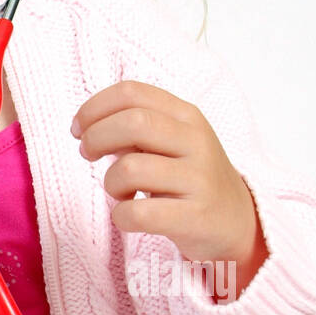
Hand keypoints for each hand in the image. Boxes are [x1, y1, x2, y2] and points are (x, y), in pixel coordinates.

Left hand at [70, 80, 267, 282]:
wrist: (237, 222)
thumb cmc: (188, 177)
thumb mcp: (169, 142)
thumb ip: (133, 128)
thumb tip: (88, 126)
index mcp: (186, 115)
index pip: (132, 92)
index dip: (94, 107)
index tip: (79, 128)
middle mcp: (196, 141)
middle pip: (132, 122)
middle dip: (96, 138)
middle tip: (88, 155)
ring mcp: (199, 179)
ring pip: (131, 169)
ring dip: (110, 182)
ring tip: (121, 191)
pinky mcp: (195, 217)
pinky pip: (139, 213)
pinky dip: (121, 216)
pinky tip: (128, 215)